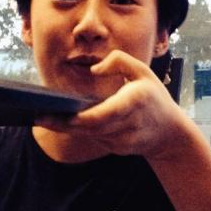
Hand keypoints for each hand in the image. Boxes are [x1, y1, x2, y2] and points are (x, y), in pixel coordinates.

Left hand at [35, 50, 191, 159]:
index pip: (104, 114)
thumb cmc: (154, 97)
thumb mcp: (143, 71)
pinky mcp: (119, 149)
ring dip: (70, 128)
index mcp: (135, 101)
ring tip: (47, 118)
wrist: (170, 133)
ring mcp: (124, 140)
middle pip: (90, 128)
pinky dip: (86, 131)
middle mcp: (129, 123)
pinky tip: (70, 124)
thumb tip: (94, 70)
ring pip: (91, 135)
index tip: (62, 114)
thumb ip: (119, 61)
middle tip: (39, 117)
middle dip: (64, 125)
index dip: (81, 118)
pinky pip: (97, 139)